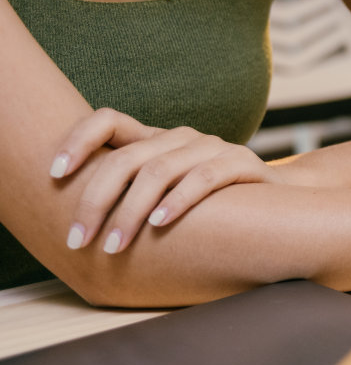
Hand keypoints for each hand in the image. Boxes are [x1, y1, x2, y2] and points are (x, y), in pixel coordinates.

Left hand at [51, 109, 281, 253]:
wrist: (283, 203)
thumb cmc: (215, 206)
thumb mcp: (167, 193)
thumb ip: (133, 194)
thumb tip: (74, 219)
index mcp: (157, 139)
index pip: (108, 119)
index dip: (77, 140)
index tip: (54, 175)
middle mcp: (181, 137)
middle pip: (127, 158)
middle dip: (96, 201)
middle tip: (79, 240)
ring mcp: (212, 147)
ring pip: (159, 171)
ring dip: (130, 212)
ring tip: (114, 245)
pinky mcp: (241, 163)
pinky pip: (204, 178)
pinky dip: (177, 201)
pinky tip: (160, 224)